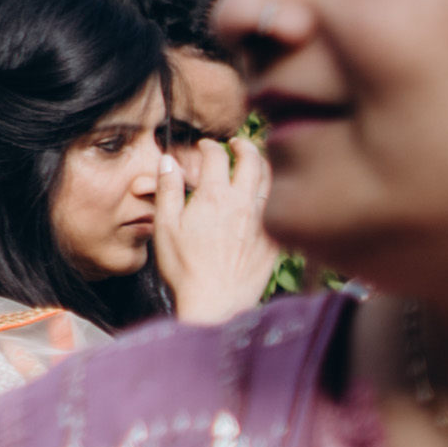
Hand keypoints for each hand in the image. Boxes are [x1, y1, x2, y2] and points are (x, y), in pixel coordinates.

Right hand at [154, 133, 280, 324]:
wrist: (217, 302)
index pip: (217, 156)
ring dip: (264, 165)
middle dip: (245, 146)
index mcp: (215, 197)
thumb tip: (168, 161)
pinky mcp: (276, 240)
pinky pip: (281, 208)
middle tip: (237, 144)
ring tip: (255, 162)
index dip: (209, 146)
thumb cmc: (186, 268)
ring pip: (272, 181)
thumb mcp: (165, 226)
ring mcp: (264, 222)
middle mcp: (244, 205)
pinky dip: (276, 194)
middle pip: (254, 160)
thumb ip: (168, 190)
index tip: (204, 147)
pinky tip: (268, 196)